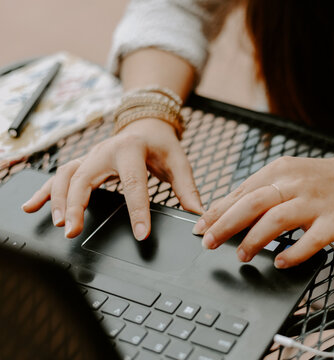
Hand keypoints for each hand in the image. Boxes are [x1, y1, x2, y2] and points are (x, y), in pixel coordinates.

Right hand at [22, 118, 202, 238]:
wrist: (146, 123)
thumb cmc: (161, 144)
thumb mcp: (178, 162)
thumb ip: (187, 189)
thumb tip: (198, 215)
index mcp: (132, 149)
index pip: (134, 183)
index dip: (138, 210)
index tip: (141, 234)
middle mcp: (106, 150)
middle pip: (85, 176)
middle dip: (77, 203)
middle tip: (74, 230)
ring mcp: (91, 156)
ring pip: (66, 175)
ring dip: (59, 200)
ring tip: (60, 224)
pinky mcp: (83, 162)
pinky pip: (59, 176)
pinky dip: (45, 191)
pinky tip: (31, 207)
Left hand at [192, 155, 333, 268]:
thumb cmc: (318, 179)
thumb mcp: (287, 174)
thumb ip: (259, 189)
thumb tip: (224, 210)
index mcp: (280, 170)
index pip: (242, 191)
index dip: (217, 211)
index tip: (200, 227)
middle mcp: (295, 184)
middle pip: (253, 203)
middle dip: (226, 224)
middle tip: (209, 242)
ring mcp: (314, 203)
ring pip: (276, 220)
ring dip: (254, 239)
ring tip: (241, 254)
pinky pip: (310, 240)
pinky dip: (293, 253)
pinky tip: (281, 262)